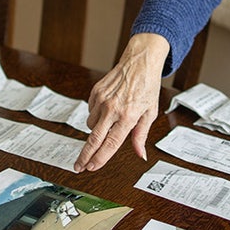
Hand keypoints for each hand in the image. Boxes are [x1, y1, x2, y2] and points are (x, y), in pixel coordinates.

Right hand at [73, 33, 169, 171]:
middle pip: (94, 139)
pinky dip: (96, 115)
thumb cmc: (147, 86)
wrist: (139, 62)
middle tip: (78, 166)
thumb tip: (141, 154)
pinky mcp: (95, 92)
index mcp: (128, 116)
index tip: (91, 167)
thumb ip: (141, 135)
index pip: (110, 144)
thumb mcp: (150, 113)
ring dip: (97, 130)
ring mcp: (102, 100)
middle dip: (85, 155)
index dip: (100, 158)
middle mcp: (112, 109)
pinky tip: (108, 108)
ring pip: (91, 125)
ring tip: (110, 120)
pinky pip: (90, 111)